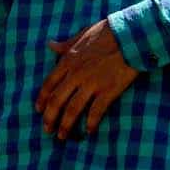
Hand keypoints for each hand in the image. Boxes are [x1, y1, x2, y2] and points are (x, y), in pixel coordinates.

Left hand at [35, 18, 139, 139]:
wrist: (130, 36)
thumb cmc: (107, 33)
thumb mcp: (81, 35)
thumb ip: (65, 45)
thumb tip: (50, 45)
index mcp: (68, 60)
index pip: (49, 84)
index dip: (42, 99)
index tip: (38, 110)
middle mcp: (76, 74)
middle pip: (57, 100)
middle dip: (50, 117)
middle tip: (47, 129)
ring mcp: (92, 84)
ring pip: (73, 109)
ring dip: (65, 125)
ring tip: (62, 136)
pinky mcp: (108, 91)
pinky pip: (96, 111)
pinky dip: (90, 123)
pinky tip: (88, 132)